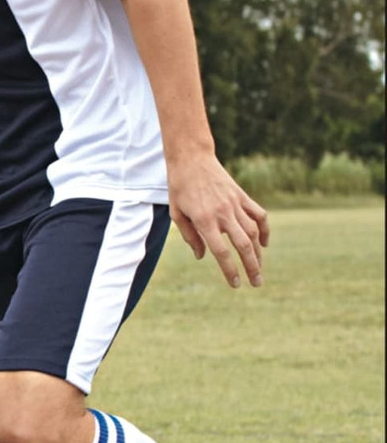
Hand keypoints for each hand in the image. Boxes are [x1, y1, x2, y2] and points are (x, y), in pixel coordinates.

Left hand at [167, 154, 269, 287]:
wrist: (192, 159)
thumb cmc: (180, 187)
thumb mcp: (177, 214)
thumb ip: (190, 236)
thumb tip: (202, 256)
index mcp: (204, 220)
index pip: (221, 252)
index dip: (230, 270)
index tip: (236, 284)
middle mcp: (222, 213)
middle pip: (243, 245)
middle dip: (252, 267)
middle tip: (257, 283)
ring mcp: (234, 203)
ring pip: (253, 232)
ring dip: (258, 253)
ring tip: (258, 268)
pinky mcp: (242, 196)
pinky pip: (259, 214)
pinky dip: (264, 229)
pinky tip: (264, 243)